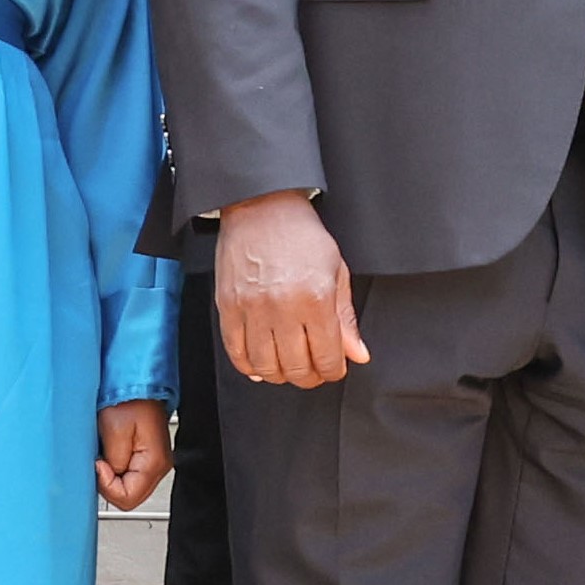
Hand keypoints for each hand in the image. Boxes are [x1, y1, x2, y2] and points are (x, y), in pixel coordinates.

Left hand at [98, 399, 174, 510]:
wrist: (137, 383)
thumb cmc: (129, 399)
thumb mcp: (114, 429)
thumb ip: (113, 461)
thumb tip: (108, 476)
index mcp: (154, 463)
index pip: (127, 499)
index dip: (107, 486)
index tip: (99, 464)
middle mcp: (159, 467)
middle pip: (129, 497)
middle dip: (109, 484)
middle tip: (100, 460)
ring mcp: (153, 463)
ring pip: (128, 489)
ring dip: (111, 477)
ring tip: (106, 453)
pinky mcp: (145, 457)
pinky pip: (128, 477)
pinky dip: (114, 470)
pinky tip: (110, 453)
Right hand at [213, 192, 366, 388]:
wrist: (262, 207)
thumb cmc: (301, 234)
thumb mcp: (336, 270)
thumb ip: (345, 318)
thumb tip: (357, 354)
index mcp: (315, 298)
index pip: (327, 357)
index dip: (333, 371)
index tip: (334, 368)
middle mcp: (282, 308)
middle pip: (296, 368)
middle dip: (309, 377)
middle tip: (313, 370)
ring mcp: (251, 309)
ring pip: (266, 366)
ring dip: (280, 375)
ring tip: (288, 367)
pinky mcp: (227, 307)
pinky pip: (236, 352)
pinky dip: (249, 366)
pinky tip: (260, 364)